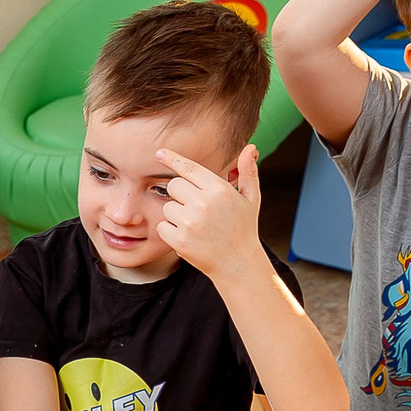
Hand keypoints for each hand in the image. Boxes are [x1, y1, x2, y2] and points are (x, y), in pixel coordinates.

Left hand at [154, 145, 265, 278]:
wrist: (238, 263)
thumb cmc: (243, 228)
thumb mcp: (251, 198)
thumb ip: (247, 172)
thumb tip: (250, 148)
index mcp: (219, 189)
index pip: (189, 168)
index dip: (173, 159)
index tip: (159, 152)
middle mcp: (204, 203)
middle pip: (173, 185)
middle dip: (179, 194)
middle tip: (194, 208)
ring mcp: (191, 222)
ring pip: (167, 207)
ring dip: (175, 215)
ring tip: (195, 225)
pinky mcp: (180, 240)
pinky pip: (162, 227)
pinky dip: (170, 232)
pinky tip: (187, 237)